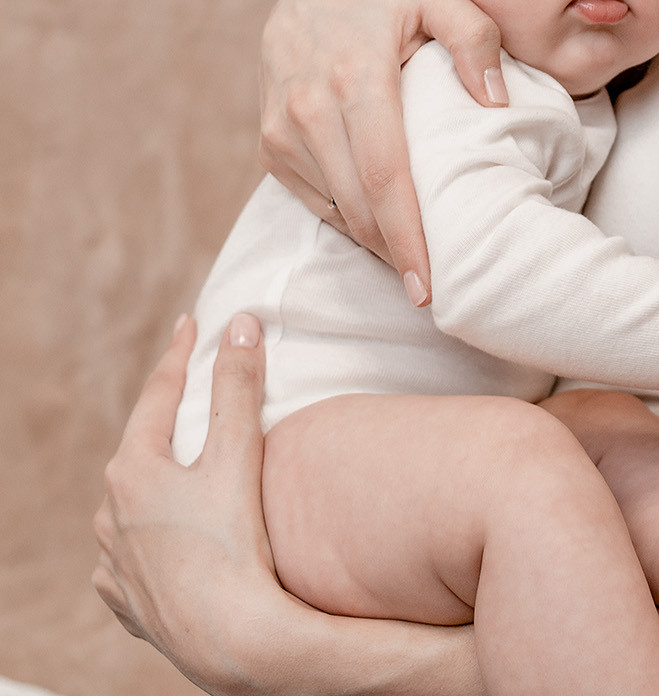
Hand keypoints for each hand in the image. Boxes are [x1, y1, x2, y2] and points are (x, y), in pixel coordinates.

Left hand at [93, 314, 283, 694]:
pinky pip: (132, 555)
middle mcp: (112, 513)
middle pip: (142, 447)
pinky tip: (164, 539)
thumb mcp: (239, 453)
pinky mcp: (129, 600)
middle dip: (167, 417)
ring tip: (181, 465)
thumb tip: (241, 325)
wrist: (229, 639)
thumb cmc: (235, 543)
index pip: (158, 394)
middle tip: (191, 388)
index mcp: (133, 470)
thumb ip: (239, 386)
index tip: (193, 323)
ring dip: (157, 477)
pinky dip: (149, 535)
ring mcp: (116, 561)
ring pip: (133, 503)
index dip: (181, 355)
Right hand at [258, 0, 506, 303]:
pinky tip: (383, 233)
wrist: (299, 7)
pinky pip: (316, 203)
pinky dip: (351, 224)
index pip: (385, 173)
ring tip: (415, 266)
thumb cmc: (384, 9)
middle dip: (397, 254)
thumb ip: (475, 35)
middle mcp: (309, 107)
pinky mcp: (270, 148)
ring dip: (376, 244)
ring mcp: (282, 131)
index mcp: (355, 75)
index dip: (408, 235)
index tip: (429, 284)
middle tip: (435, 291)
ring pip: (336, 211)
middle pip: (360, 205)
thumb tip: (494, 99)